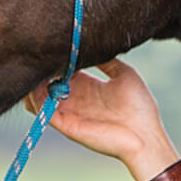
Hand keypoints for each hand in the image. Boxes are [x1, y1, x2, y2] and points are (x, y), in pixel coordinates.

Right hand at [24, 58, 179, 180]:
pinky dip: (37, 99)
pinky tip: (41, 85)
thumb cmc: (140, 107)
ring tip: (39, 70)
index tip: (53, 45)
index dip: (57, 59)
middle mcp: (75, 99)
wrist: (145, 135)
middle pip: (47, 83)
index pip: (63, 70)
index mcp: (87, 87)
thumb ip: (108, 60)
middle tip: (40, 56)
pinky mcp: (66, 126)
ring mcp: (69, 113)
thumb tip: (95, 45)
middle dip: (41, 71)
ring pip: (38, 98)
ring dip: (34, 85)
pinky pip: (43, 112)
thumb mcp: (125, 74)